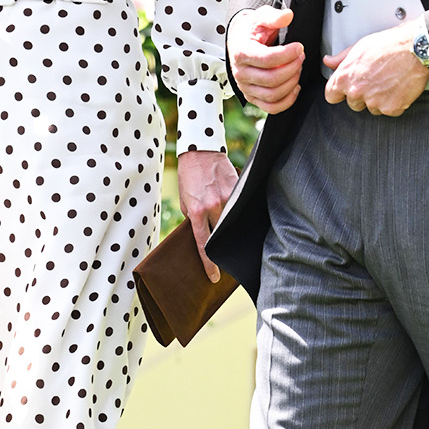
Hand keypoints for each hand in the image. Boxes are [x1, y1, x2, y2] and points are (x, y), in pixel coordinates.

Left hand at [177, 149, 238, 280]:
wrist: (201, 151)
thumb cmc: (190, 178)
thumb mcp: (185, 201)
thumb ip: (194, 218)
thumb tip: (204, 234)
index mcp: (197, 212)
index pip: (203, 244)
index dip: (209, 264)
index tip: (215, 277)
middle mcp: (214, 207)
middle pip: (221, 236)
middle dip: (223, 249)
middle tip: (227, 263)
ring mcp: (228, 198)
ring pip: (232, 223)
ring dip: (232, 232)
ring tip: (236, 243)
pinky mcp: (238, 189)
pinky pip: (240, 208)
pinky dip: (239, 215)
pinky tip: (242, 222)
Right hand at [227, 6, 303, 113]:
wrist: (240, 41)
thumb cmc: (251, 30)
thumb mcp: (260, 17)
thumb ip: (273, 16)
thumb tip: (288, 16)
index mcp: (241, 53)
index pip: (267, 59)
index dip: (287, 54)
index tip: (299, 46)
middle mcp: (240, 73)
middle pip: (271, 79)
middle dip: (292, 68)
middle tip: (301, 56)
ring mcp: (246, 87)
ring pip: (272, 95)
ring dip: (291, 83)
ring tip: (298, 68)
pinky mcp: (252, 97)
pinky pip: (271, 107)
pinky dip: (287, 101)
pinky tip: (295, 87)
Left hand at [323, 23, 428, 115]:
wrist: (415, 49)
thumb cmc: (389, 45)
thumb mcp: (359, 47)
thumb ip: (341, 59)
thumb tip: (329, 62)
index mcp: (345, 78)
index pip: (331, 96)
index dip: (338, 92)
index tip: (344, 90)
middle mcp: (357, 92)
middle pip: (353, 103)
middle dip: (362, 95)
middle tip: (374, 80)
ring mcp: (374, 102)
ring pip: (372, 108)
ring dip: (378, 99)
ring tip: (388, 81)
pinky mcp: (391, 108)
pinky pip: (389, 110)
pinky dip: (394, 102)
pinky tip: (397, 87)